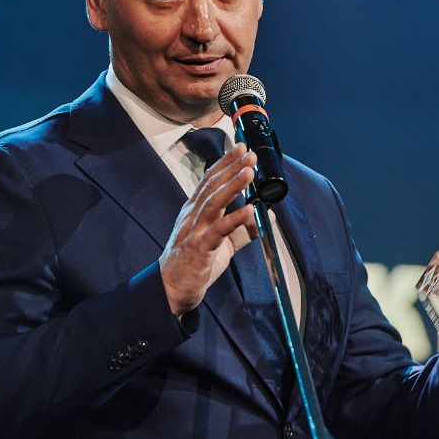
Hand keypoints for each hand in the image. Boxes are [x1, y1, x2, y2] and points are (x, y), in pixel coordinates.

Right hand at [160, 144, 258, 314]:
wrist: (171, 290)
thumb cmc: (193, 265)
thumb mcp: (222, 244)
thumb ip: (242, 230)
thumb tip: (267, 216)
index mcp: (194, 212)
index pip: (209, 181)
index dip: (225, 163)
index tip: (240, 148)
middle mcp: (192, 216)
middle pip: (212, 186)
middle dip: (231, 168)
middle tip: (249, 154)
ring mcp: (194, 231)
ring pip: (214, 203)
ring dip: (232, 185)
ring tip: (249, 172)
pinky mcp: (200, 249)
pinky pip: (218, 231)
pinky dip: (235, 218)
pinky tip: (249, 209)